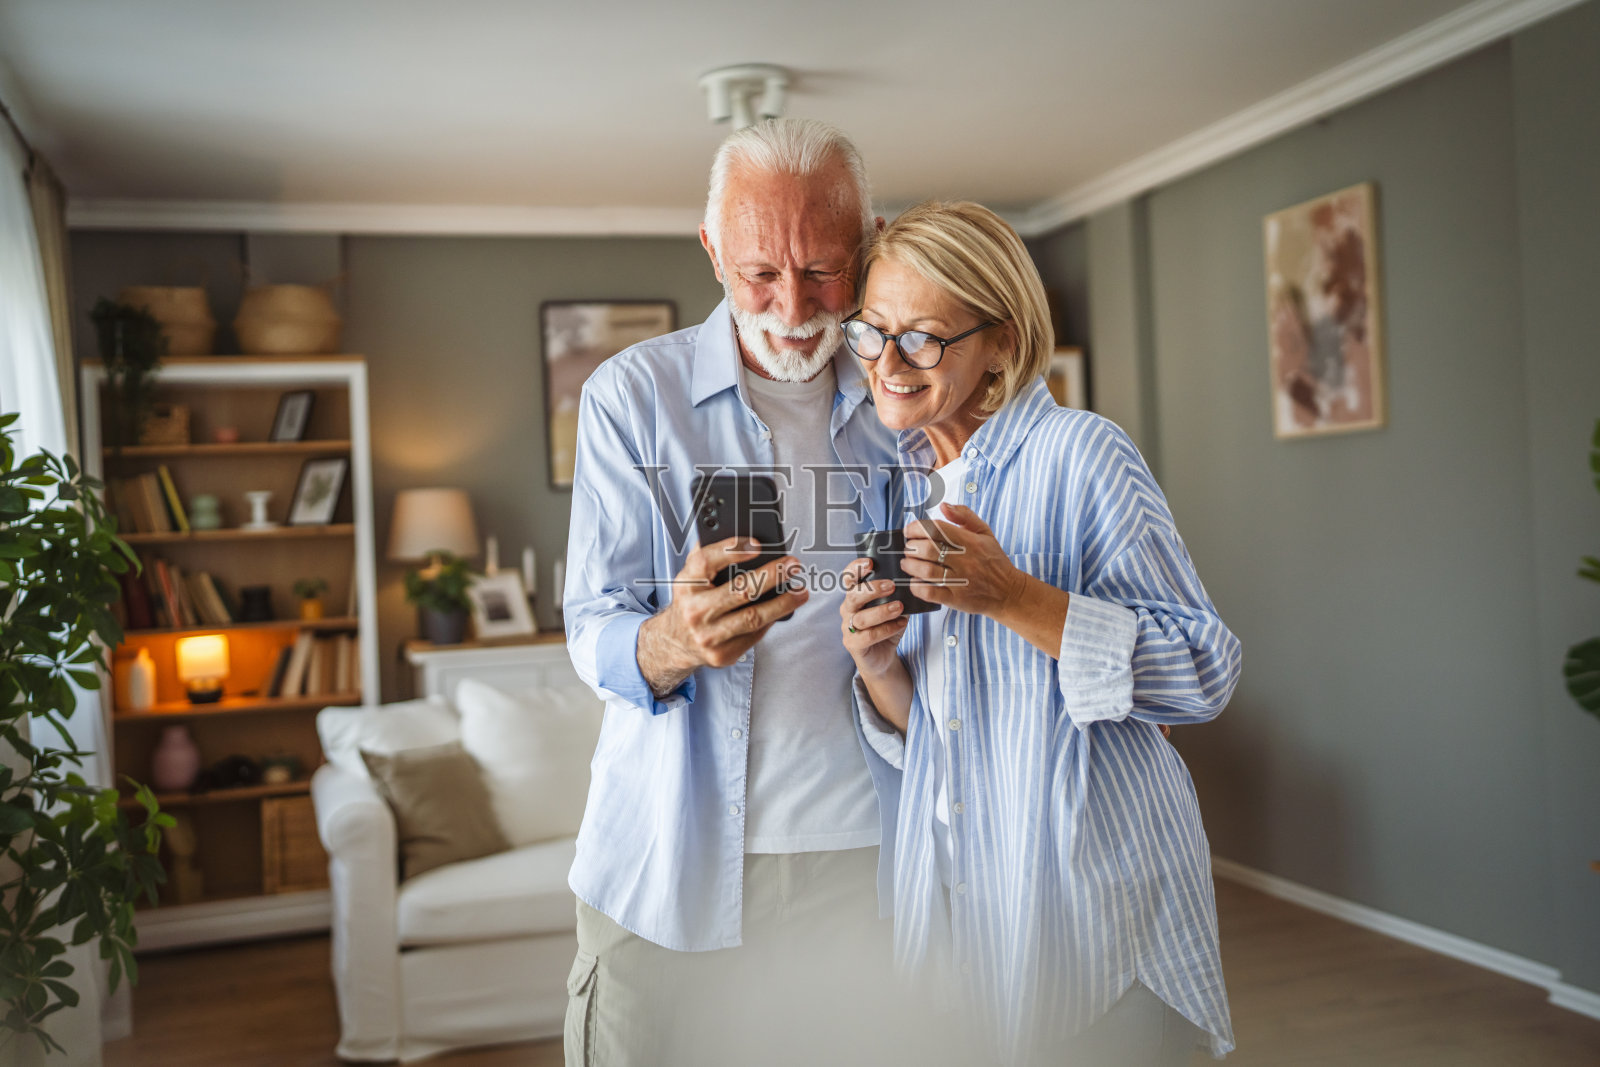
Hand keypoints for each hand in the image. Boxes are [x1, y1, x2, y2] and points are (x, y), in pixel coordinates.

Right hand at [637, 536, 807, 693]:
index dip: (732, 550)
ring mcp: (709, 636)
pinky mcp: (723, 654)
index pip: (706, 562)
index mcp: (686, 585)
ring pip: (753, 617)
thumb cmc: (691, 601)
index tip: (757, 544)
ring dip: (783, 603)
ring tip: (800, 590)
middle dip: (771, 576)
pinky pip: (754, 634)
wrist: (676, 641)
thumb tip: (742, 536)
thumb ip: (709, 555)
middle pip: (740, 591)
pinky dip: (771, 619)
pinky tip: (783, 608)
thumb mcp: (690, 576)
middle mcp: (695, 612)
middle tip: (792, 565)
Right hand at [840, 557, 908, 678]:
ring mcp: (848, 628)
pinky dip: (886, 629)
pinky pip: (868, 636)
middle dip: (872, 589)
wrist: (882, 658)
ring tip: (899, 607)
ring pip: (860, 617)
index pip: (849, 578)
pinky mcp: (853, 644)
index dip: (855, 569)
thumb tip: (912, 579)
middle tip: (891, 586)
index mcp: (855, 596)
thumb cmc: (886, 628)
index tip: (870, 563)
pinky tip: (901, 624)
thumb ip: (896, 594)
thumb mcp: (893, 607)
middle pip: (852, 595)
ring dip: (881, 611)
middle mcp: (848, 609)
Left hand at [901, 503, 1025, 618]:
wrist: (1008, 592)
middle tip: (909, 548)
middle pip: (928, 549)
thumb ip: (964, 515)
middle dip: (911, 547)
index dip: (917, 527)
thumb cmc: (994, 561)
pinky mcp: (956, 599)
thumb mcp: (985, 532)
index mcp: (970, 541)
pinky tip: (915, 582)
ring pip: (926, 570)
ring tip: (907, 563)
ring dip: (910, 565)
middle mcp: (965, 560)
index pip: (937, 529)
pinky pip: (930, 592)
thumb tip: (943, 505)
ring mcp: (960, 581)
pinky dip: (917, 586)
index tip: (910, 530)